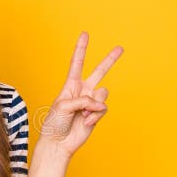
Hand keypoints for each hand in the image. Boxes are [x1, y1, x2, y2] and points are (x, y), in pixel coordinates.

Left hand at [39, 31, 122, 156]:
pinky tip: (86, 122)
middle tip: (121, 48)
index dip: (81, 49)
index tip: (85, 34)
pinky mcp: (97, 114)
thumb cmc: (54, 123)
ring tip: (82, 115)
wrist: (58, 142)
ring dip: (93, 105)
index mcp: (70, 85)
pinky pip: (103, 109)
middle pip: (99, 71)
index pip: (77, 63)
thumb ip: (83, 100)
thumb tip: (100, 103)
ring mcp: (91, 102)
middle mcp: (82, 91)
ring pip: (103, 94)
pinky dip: (95, 116)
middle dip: (110, 60)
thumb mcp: (63, 106)